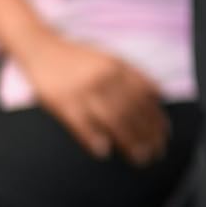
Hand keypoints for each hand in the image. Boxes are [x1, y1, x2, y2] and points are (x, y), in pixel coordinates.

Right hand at [16, 29, 169, 164]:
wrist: (41, 48)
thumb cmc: (77, 57)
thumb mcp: (109, 58)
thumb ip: (133, 75)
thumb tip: (158, 96)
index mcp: (117, 66)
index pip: (145, 96)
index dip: (156, 117)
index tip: (164, 134)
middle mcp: (104, 77)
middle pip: (133, 111)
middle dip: (148, 135)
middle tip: (157, 153)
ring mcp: (84, 90)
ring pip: (113, 120)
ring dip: (129, 142)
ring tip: (140, 158)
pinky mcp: (63, 102)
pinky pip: (82, 125)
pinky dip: (94, 139)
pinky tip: (104, 152)